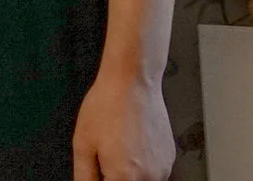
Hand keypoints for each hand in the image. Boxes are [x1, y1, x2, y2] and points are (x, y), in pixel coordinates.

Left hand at [70, 65, 172, 180]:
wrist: (133, 81)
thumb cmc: (108, 106)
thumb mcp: (82, 144)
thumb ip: (84, 177)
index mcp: (124, 177)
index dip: (102, 180)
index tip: (99, 171)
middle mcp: (148, 177)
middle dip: (114, 177)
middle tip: (106, 158)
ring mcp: (162, 169)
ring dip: (129, 174)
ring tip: (119, 147)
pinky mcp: (170, 158)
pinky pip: (153, 172)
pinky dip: (142, 166)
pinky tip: (131, 144)